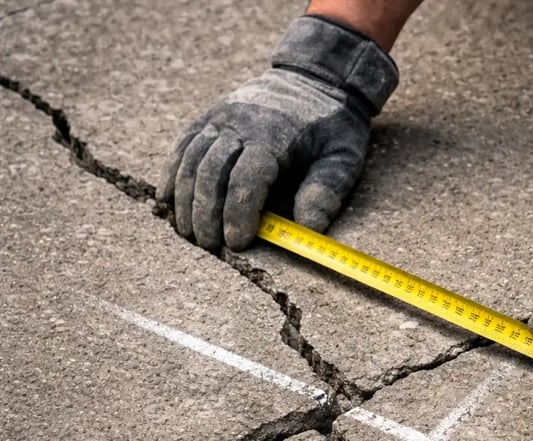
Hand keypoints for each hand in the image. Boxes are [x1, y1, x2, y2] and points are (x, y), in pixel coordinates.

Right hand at [158, 15, 397, 249]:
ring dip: (185, 199)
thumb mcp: (344, 157)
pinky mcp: (208, 118)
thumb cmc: (331, 127)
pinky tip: (166, 201)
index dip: (239, 213)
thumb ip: (326, 191)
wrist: (315, 79)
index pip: (247, 177)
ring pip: (191, 160)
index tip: (237, 242)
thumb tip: (308, 228)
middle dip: (207, 213)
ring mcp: (219, 117)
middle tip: (211, 246)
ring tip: (189, 233)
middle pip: (211, 171)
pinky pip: (183, 147)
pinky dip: (171, 174)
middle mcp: (239, 123)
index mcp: (274, 135)